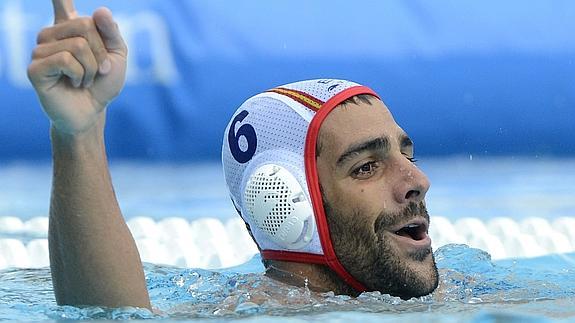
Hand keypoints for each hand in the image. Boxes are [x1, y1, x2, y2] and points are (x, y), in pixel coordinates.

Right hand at [27, 0, 126, 134]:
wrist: (93, 112)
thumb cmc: (102, 84)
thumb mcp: (117, 57)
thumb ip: (112, 33)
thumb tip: (100, 11)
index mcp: (70, 28)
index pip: (61, 3)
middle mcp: (51, 35)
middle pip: (85, 24)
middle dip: (101, 52)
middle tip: (98, 70)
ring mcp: (39, 50)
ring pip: (78, 44)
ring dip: (92, 67)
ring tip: (84, 79)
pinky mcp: (35, 68)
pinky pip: (65, 59)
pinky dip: (79, 74)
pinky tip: (73, 83)